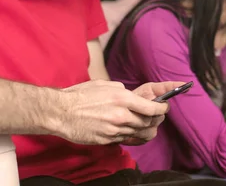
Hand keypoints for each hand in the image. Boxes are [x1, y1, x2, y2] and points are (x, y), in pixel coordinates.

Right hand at [53, 80, 180, 144]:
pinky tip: (132, 131)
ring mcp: (113, 130)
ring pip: (138, 133)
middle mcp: (120, 116)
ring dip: (146, 129)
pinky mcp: (106, 140)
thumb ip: (122, 91)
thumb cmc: (80, 95)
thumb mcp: (105, 85)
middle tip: (158, 116)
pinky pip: (125, 139)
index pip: (151, 108)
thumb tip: (131, 96)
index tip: (164, 108)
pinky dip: (132, 135)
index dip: (162, 109)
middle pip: (147, 122)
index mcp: (122, 98)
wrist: (60, 112)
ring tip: (148, 124)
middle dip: (156, 119)